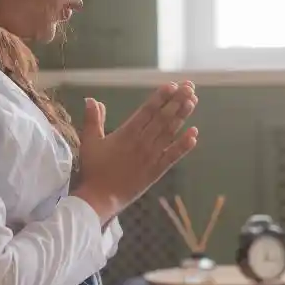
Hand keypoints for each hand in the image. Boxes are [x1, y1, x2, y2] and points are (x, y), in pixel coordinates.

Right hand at [72, 82, 198, 222]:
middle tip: (189, 86)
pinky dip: (184, 145)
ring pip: (170, 132)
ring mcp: (152, 156)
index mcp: (127, 133)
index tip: (171, 85)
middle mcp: (143, 142)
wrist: (100, 198)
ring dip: (182, 116)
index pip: (147, 110)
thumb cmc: (94, 170)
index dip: (161, 97)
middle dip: (177, 100)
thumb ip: (93, 119)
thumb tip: (91, 99)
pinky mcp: (157, 171)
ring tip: (193, 101)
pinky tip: (194, 134)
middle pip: (163, 117)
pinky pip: (173, 155)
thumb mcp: (90, 142)